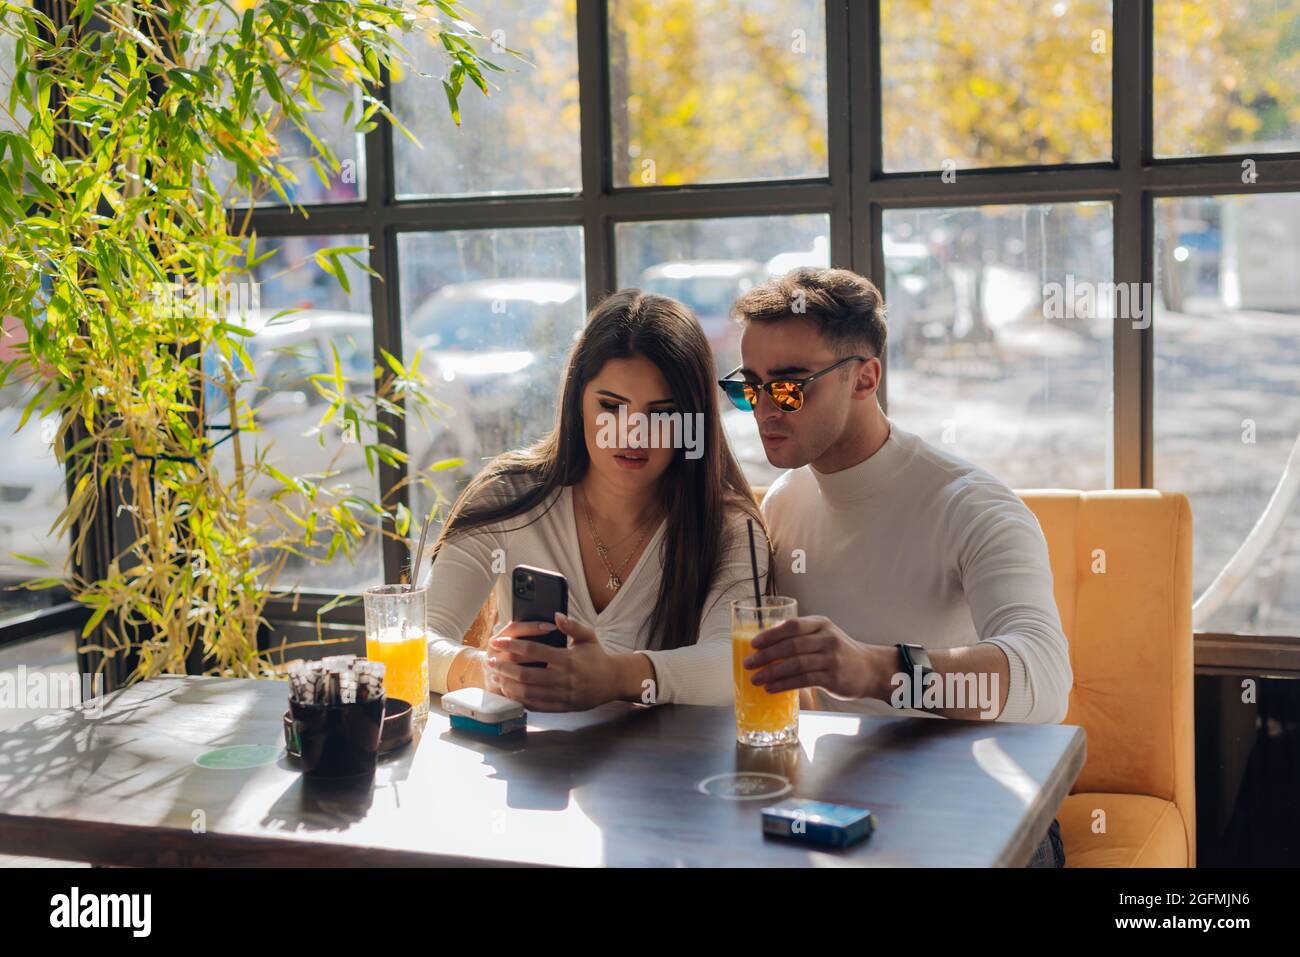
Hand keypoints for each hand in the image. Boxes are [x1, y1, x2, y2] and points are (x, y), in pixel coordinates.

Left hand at [485, 612, 620, 711]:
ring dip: (508, 685)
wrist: (613, 682)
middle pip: (526, 674)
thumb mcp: (588, 637)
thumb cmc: (598, 657)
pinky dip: (520, 699)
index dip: (513, 645)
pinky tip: (511, 692)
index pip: (534, 650)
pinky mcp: (562, 707)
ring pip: (528, 692)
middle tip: (490, 661)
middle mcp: (564, 678)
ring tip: (496, 677)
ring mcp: (562, 695)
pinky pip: (536, 705)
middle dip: (504, 667)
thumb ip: (572, 626)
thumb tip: (555, 615)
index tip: (498, 642)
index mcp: (568, 659)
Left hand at [743, 615, 887, 699]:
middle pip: (791, 645)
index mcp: (821, 624)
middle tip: (749, 664)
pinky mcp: (833, 677)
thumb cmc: (840, 652)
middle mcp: (826, 638)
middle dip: (766, 655)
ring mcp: (831, 658)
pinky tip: (772, 688)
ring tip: (756, 679)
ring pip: (796, 664)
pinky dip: (785, 684)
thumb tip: (766, 643)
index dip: (770, 634)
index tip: (753, 644)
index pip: (792, 625)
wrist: (871, 669)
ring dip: (772, 672)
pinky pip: (804, 680)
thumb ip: (801, 636)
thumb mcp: (824, 635)